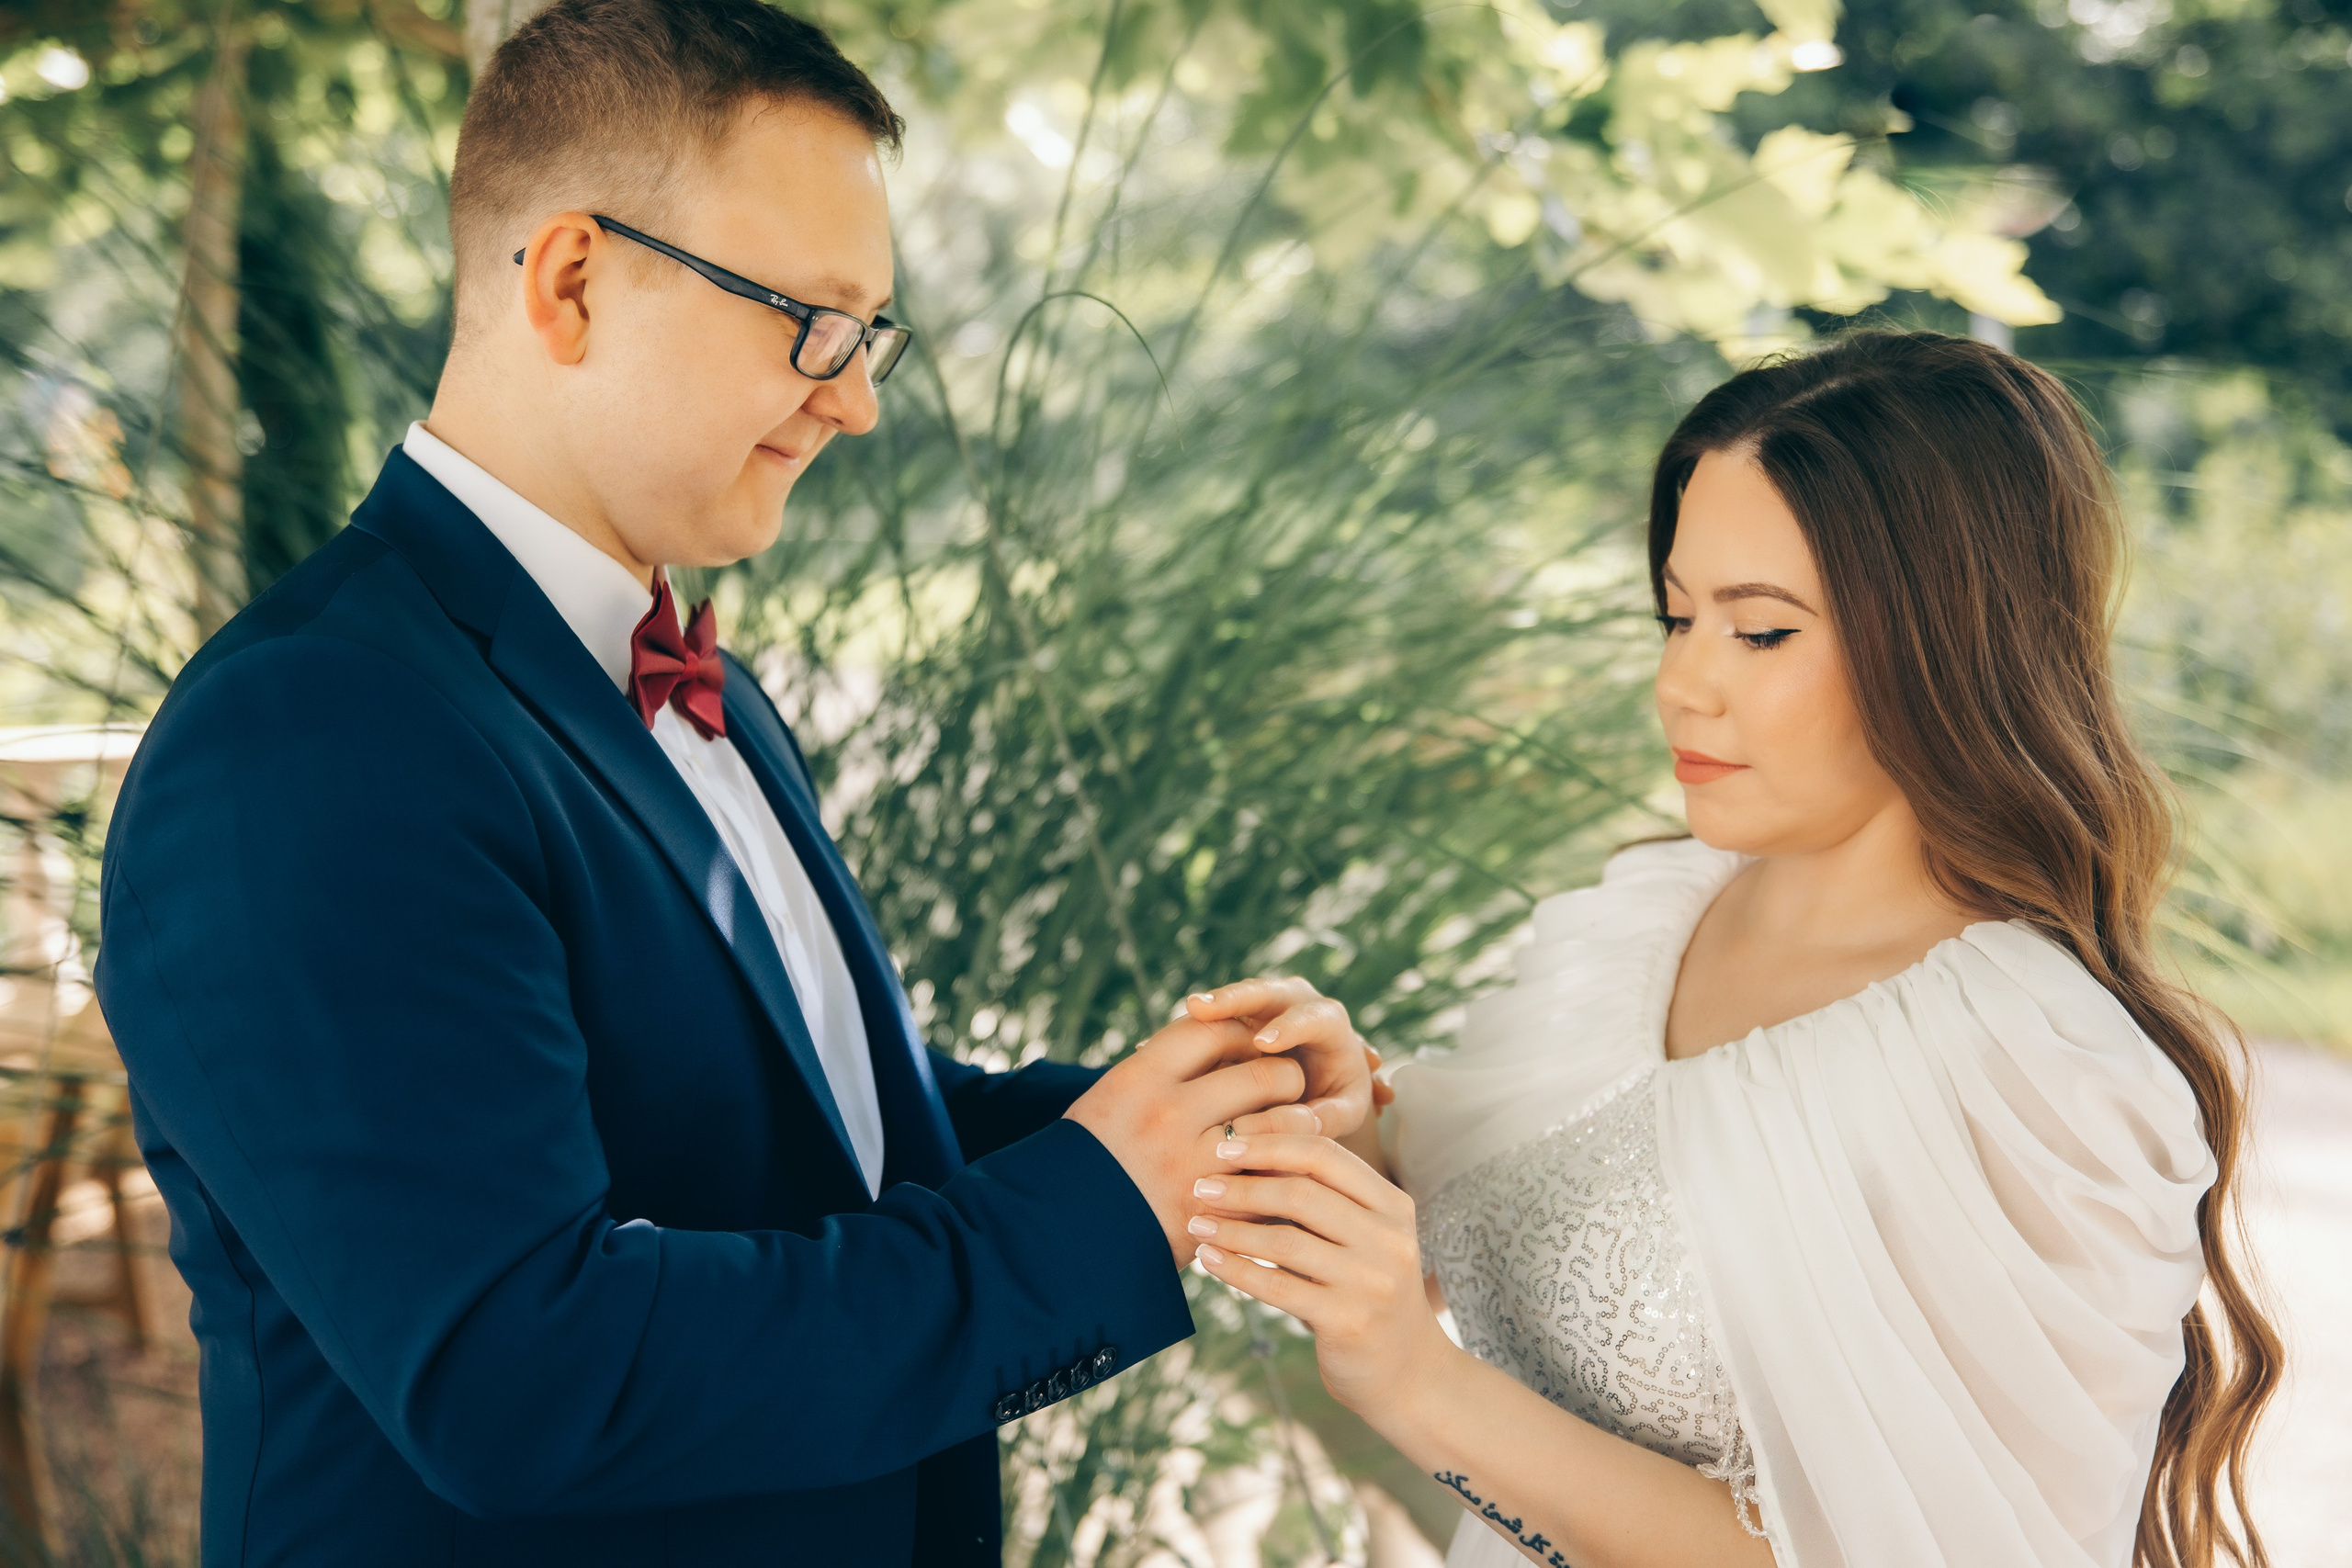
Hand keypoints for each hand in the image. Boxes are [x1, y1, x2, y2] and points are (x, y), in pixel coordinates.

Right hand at [1063, 1015, 1308, 1267]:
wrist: (1059, 1236)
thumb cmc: (1088, 1160)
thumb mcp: (1111, 1099)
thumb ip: (1162, 1070)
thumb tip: (1216, 1036)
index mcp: (1139, 1077)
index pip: (1214, 1029)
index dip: (1242, 1033)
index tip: (1250, 1047)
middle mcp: (1168, 1113)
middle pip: (1263, 1072)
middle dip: (1283, 1078)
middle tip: (1283, 1090)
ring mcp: (1193, 1163)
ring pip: (1281, 1124)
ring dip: (1295, 1125)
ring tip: (1292, 1130)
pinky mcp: (1212, 1210)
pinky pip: (1271, 1176)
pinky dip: (1282, 1172)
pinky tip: (1279, 1171)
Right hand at [1184, 978, 1373, 1136]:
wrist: (1317, 1086)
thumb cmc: (1336, 1099)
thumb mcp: (1343, 1110)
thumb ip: (1332, 1115)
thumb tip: (1308, 1122)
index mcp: (1328, 1022)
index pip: (1311, 1017)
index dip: (1290, 1027)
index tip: (1265, 1042)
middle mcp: (1295, 1003)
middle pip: (1266, 993)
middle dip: (1237, 999)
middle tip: (1207, 1008)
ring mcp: (1262, 1006)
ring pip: (1235, 999)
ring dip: (1213, 1005)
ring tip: (1190, 1009)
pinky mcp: (1235, 1017)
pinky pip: (1215, 1017)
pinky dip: (1195, 1027)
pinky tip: (1167, 1038)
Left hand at [1186, 1131, 1455, 1424]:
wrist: (1406, 1372)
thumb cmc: (1367, 1292)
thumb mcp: (1362, 1238)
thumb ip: (1322, 1201)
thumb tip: (1243, 1161)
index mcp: (1394, 1205)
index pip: (1326, 1155)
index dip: (1271, 1145)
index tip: (1227, 1146)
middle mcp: (1390, 1239)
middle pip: (1302, 1193)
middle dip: (1243, 1186)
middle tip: (1201, 1186)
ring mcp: (1373, 1281)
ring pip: (1284, 1241)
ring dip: (1231, 1229)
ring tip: (1197, 1223)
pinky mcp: (1349, 1321)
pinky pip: (1277, 1286)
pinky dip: (1235, 1269)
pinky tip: (1209, 1260)